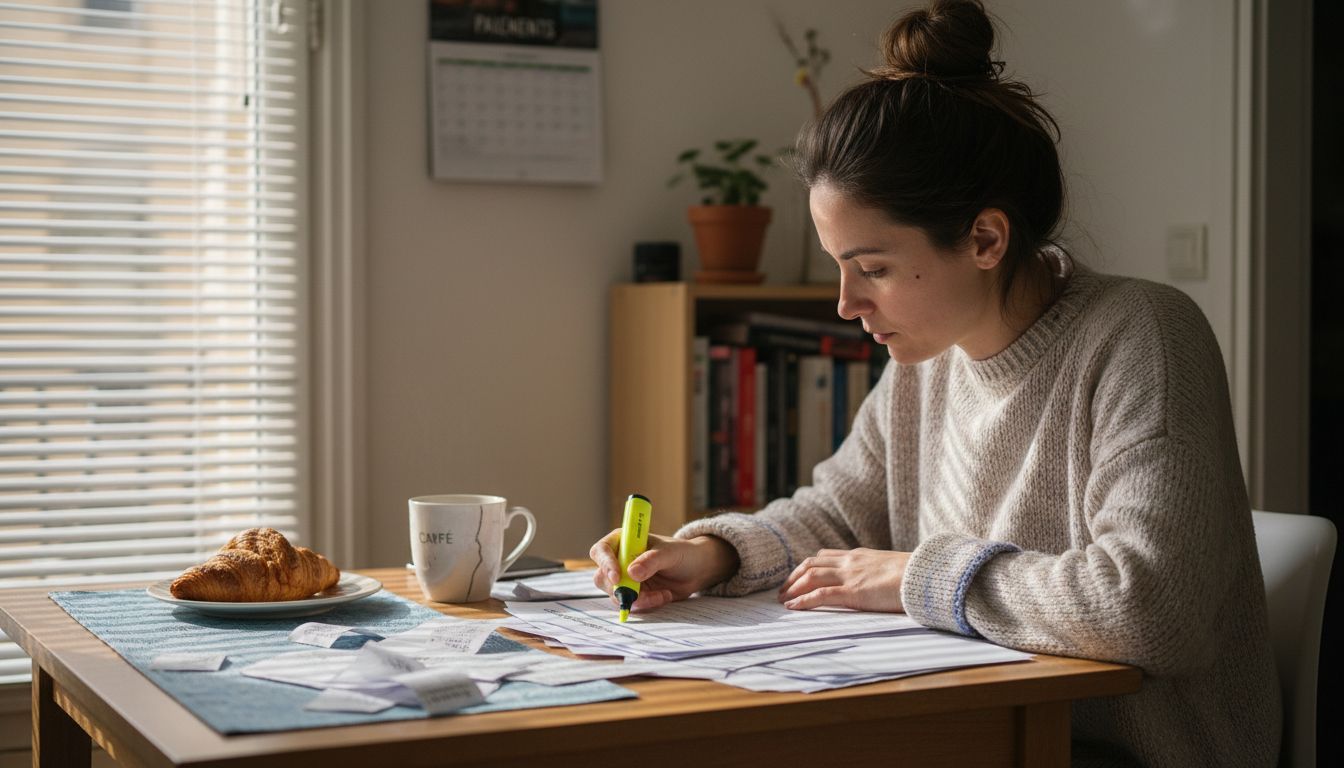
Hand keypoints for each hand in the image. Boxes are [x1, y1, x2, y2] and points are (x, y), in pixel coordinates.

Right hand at [589, 531, 738, 612]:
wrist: (696, 570)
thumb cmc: (682, 553)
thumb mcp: (670, 553)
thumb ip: (651, 561)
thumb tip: (631, 573)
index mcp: (623, 541)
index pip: (601, 551)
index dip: (605, 564)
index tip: (618, 577)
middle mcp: (619, 560)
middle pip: (603, 578)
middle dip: (621, 589)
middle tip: (640, 595)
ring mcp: (625, 579)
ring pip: (616, 595)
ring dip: (639, 600)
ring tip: (663, 594)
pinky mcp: (634, 594)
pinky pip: (632, 605)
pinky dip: (647, 605)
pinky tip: (664, 596)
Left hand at [777, 548, 909, 612]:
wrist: (926, 575)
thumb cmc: (916, 575)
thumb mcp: (893, 569)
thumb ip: (879, 573)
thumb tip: (879, 582)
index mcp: (860, 556)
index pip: (826, 555)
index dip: (808, 566)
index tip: (798, 575)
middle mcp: (850, 562)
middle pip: (812, 563)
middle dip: (794, 576)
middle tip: (783, 589)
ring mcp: (850, 576)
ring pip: (811, 576)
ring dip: (793, 588)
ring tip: (783, 599)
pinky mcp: (853, 592)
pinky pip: (821, 595)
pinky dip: (803, 601)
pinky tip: (793, 607)